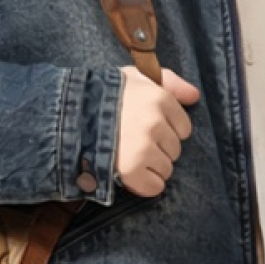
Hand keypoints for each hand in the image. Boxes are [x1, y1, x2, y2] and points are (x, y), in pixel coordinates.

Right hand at [115, 65, 199, 196]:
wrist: (70, 115)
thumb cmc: (103, 94)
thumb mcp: (135, 77)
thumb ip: (169, 82)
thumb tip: (194, 96)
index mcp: (159, 98)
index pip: (184, 128)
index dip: (167, 130)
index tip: (149, 128)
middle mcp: (154, 123)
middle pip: (175, 150)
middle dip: (159, 148)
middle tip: (135, 142)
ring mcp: (143, 147)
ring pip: (166, 169)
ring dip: (151, 167)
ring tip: (130, 156)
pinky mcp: (131, 170)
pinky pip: (154, 187)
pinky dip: (144, 184)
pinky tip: (131, 173)